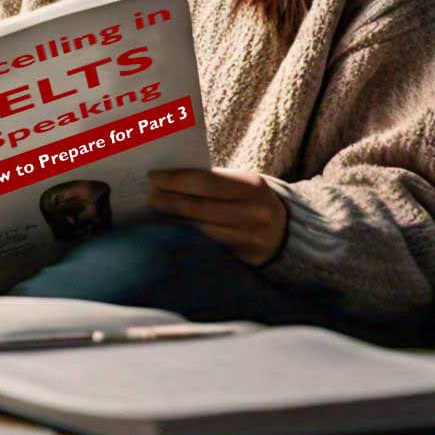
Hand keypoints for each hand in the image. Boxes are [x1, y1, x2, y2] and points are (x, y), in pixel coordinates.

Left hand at [147, 168, 287, 266]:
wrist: (285, 231)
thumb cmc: (251, 200)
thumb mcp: (241, 184)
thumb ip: (214, 181)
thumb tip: (170, 178)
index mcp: (252, 185)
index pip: (205, 181)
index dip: (176, 180)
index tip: (153, 176)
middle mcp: (253, 212)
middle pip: (200, 207)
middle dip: (170, 200)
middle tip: (149, 196)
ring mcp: (249, 237)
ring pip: (201, 229)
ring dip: (174, 219)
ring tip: (156, 210)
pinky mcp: (244, 257)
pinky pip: (208, 245)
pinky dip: (186, 235)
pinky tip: (172, 228)